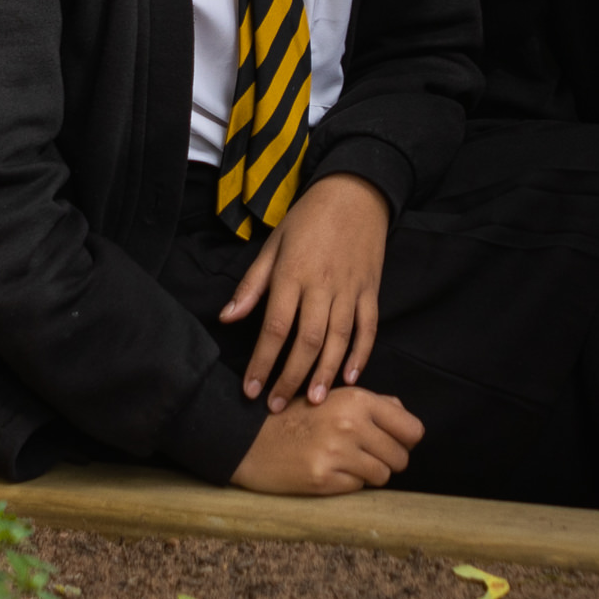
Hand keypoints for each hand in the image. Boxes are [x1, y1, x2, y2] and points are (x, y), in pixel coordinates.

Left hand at [218, 172, 387, 409]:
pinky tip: (350, 377)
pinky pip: (368, 328)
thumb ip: (252, 285)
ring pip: (339, 339)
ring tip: (314, 401)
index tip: (251, 390)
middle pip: (306, 340)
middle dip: (291, 377)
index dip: (262, 362)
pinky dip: (361, 354)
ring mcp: (350, 288)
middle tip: (278, 406)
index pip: (274, 327)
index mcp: (292, 273)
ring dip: (326, 373)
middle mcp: (322, 285)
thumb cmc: (307, 218)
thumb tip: (226, 318)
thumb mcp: (273, 244)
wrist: (355, 192)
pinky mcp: (371, 289)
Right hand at [229, 387, 423, 494]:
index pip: (413, 429)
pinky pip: (358, 488)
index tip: (394, 442)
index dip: (406, 440)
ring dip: (369, 473)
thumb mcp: (333, 397)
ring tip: (347, 463)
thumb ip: (372, 403)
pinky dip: (349, 483)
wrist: (248, 439)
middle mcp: (351, 424)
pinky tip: (330, 471)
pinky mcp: (324, 479)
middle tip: (367, 456)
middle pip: (401, 457)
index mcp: (357, 400)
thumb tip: (404, 415)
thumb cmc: (294, 417)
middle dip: (388, 460)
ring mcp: (337, 453)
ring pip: (382, 476)